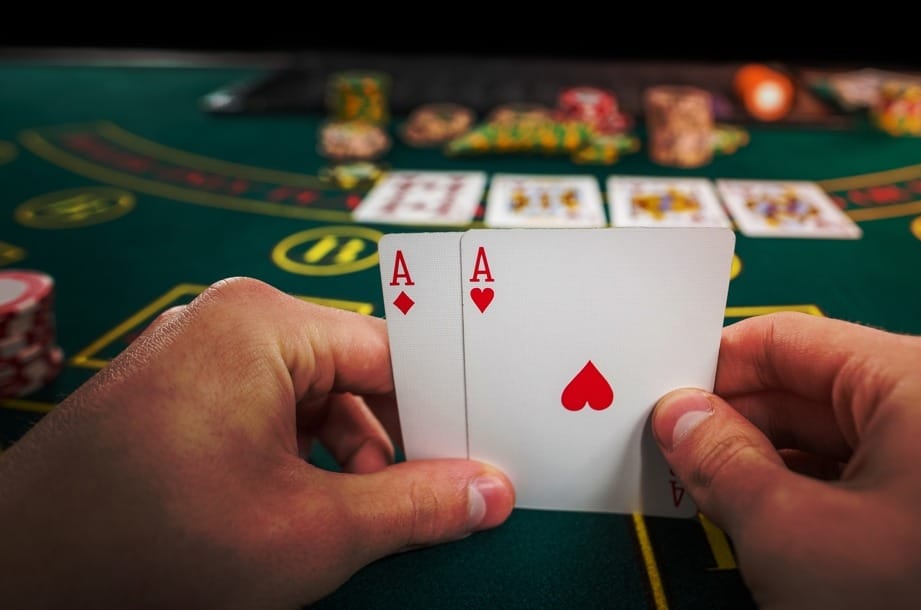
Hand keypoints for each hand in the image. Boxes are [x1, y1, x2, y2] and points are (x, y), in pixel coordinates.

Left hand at [0, 278, 513, 609]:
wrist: (21, 580)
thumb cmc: (149, 544)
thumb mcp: (312, 531)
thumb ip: (416, 506)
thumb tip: (489, 493)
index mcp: (265, 324)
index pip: (395, 354)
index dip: (445, 412)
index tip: (482, 455)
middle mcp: (229, 323)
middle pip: (354, 377)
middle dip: (392, 448)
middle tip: (434, 503)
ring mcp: (197, 356)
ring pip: (312, 402)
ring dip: (345, 463)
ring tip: (359, 524)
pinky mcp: (176, 395)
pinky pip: (267, 415)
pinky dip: (297, 463)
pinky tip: (304, 515)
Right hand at [652, 312, 920, 608]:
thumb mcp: (798, 538)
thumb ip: (722, 465)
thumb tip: (681, 419)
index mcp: (918, 376)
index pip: (782, 340)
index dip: (710, 370)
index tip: (661, 405)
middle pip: (809, 390)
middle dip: (737, 427)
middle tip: (676, 464)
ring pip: (839, 441)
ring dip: (774, 470)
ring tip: (717, 504)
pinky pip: (875, 480)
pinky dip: (819, 501)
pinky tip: (779, 535)